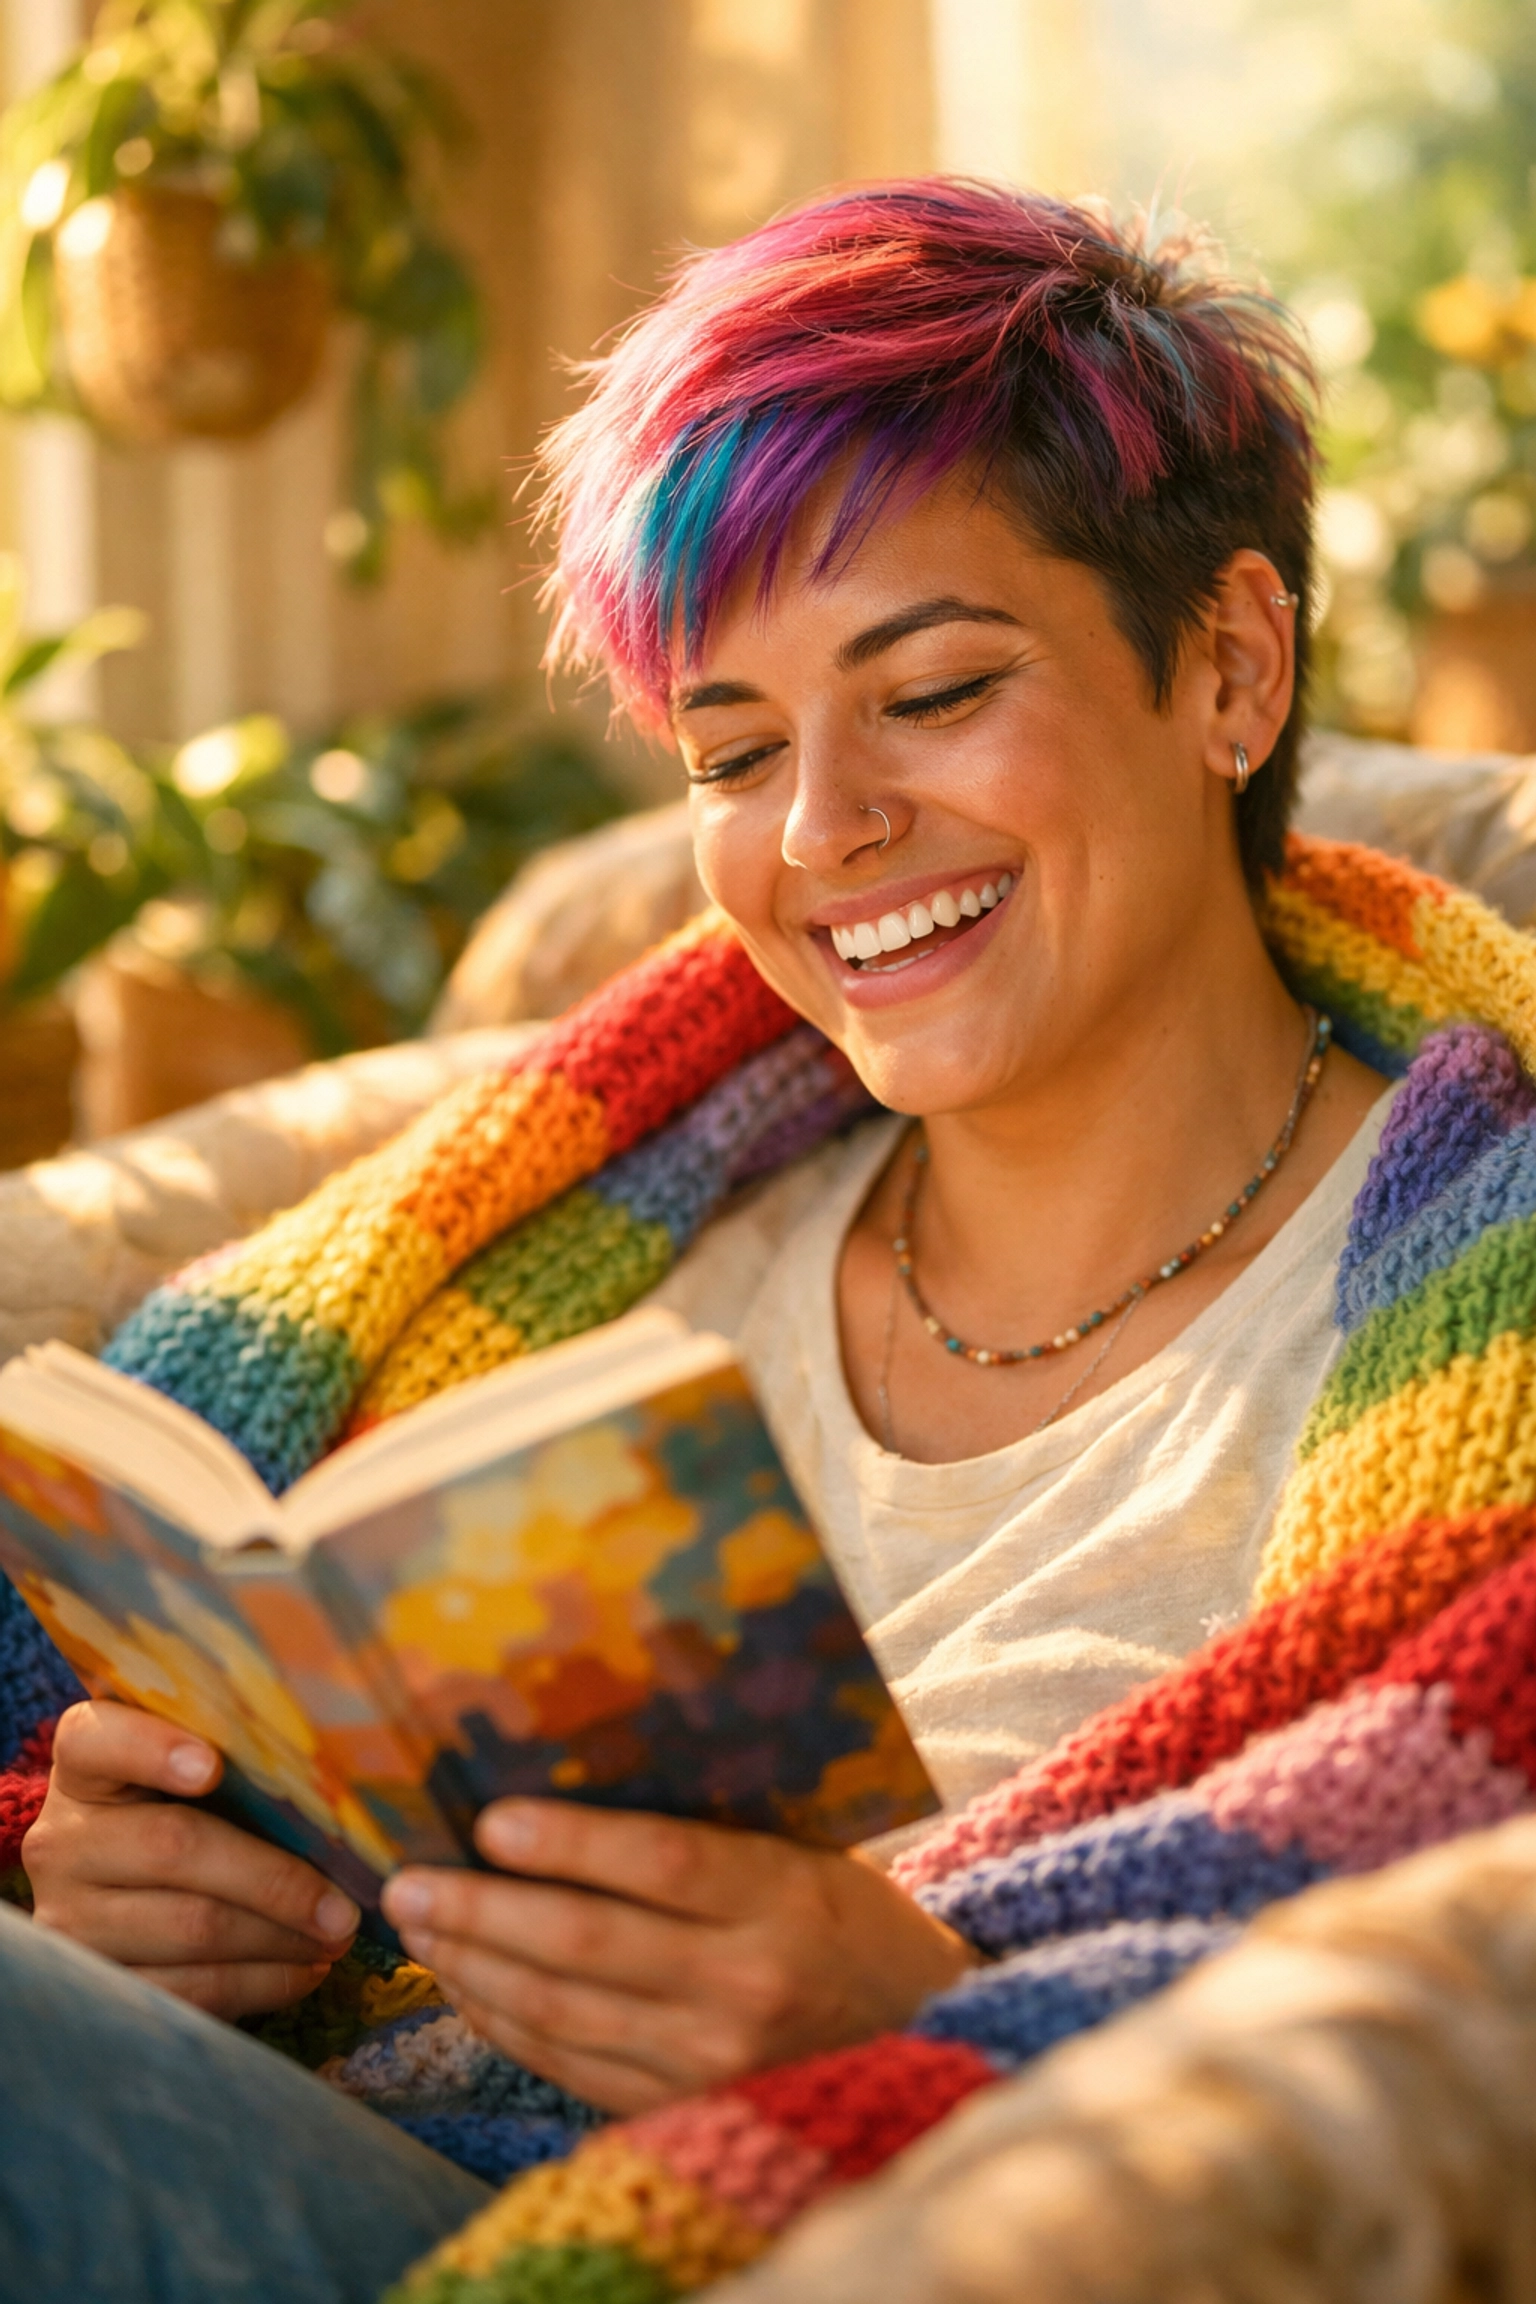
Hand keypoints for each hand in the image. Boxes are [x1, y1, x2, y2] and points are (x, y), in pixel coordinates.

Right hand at [24, 1699, 360, 2020]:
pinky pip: (185, 1990)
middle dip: (274, 1880)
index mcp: (84, 1765)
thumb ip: (241, 1763)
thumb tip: (344, 1795)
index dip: (151, 1750)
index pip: (96, 1740)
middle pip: (173, 1848)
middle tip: (344, 1903)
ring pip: (189, 1927)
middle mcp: (62, 1840)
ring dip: (278, 1938)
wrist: (125, 1898)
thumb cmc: (184, 1814)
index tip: (212, 1767)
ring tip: (337, 1935)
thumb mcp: (195, 1775)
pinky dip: (259, 1983)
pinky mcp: (93, 1985)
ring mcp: (68, 1919)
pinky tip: (304, 1970)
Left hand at [381, 1800, 973, 2113]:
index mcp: (783, 1901)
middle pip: (588, 1947)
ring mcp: (710, 2060)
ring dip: (474, 1968)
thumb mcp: (808, 1848)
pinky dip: (506, 2025)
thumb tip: (585, 1760)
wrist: (921, 2032)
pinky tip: (465, 1986)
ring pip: (563, 2013)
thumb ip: (717, 1824)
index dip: (570, 1845)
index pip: (663, 1865)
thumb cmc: (850, 1914)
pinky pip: (571, 2066)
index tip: (488, 1819)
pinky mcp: (684, 2105)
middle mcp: (744, 1988)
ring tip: (418, 1927)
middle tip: (407, 1880)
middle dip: (483, 1911)